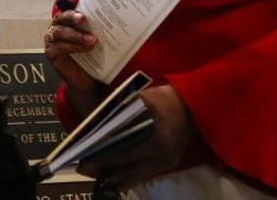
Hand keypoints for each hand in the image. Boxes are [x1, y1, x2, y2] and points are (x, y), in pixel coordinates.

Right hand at [44, 0, 102, 113]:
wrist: (89, 80)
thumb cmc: (95, 56)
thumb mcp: (100, 37)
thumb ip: (103, 26)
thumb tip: (125, 15)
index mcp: (69, 18)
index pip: (64, 3)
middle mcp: (58, 26)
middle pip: (61, 16)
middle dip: (71, 16)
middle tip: (83, 18)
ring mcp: (53, 40)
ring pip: (60, 31)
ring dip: (76, 35)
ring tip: (91, 40)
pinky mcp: (51, 53)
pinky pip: (59, 47)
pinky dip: (72, 46)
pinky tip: (84, 49)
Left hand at [78, 85, 193, 189]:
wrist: (193, 104)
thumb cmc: (164, 99)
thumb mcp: (141, 101)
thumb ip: (120, 115)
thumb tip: (96, 128)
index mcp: (155, 141)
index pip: (123, 154)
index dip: (102, 159)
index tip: (83, 159)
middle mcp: (162, 157)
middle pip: (127, 171)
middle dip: (104, 171)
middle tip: (83, 169)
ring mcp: (167, 163)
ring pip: (135, 177)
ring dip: (115, 177)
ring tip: (96, 175)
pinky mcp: (168, 164)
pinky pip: (144, 175)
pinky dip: (128, 176)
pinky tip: (114, 177)